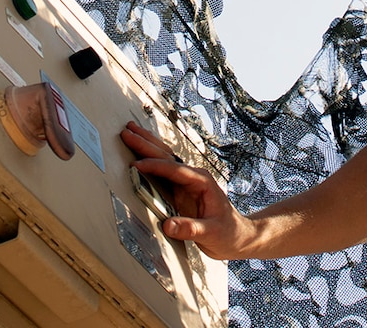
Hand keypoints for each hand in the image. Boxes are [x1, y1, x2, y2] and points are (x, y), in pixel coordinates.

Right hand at [120, 120, 255, 258]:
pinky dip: (151, 158)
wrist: (238, 236)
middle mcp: (194, 177)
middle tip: (127, 132)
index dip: (155, 166)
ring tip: (131, 130)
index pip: (174, 170)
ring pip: (164, 158)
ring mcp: (187, 182)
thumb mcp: (211, 233)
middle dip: (146, 144)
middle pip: (166, 156)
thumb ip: (190, 229)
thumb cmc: (229, 233)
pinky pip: (163, 170)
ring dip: (147, 145)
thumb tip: (167, 225)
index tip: (137, 165)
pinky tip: (142, 150)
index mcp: (202, 181)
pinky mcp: (182, 190)